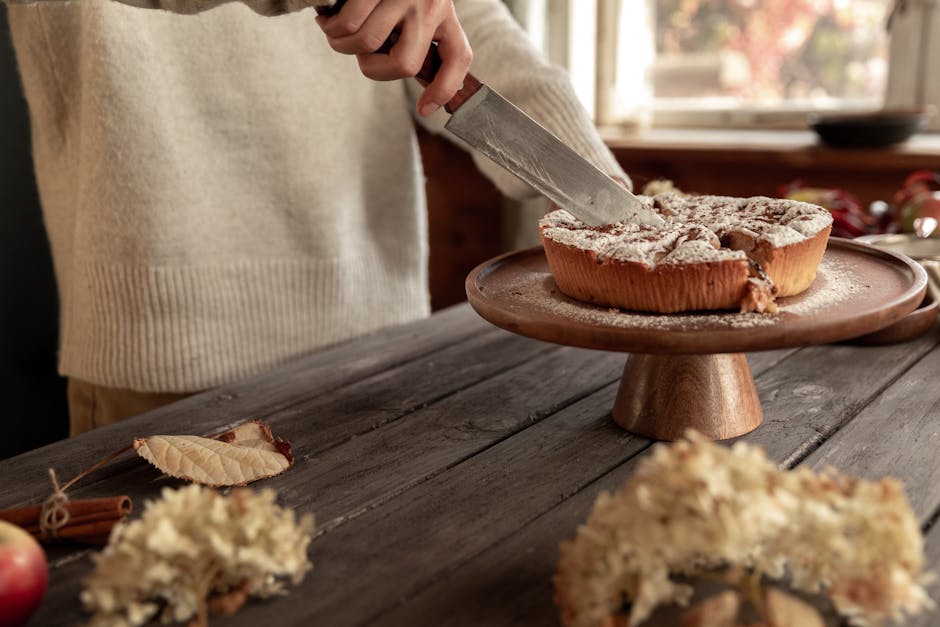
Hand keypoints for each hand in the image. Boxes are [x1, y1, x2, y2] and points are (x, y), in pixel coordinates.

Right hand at [316, 0, 472, 116]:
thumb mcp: (418, 6)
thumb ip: (415, 37)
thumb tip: (406, 83)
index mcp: (446, 15)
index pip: (458, 58)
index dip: (444, 90)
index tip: (424, 109)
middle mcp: (431, 4)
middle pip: (403, 65)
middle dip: (373, 69)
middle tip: (358, 55)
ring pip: (369, 42)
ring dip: (343, 45)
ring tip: (336, 33)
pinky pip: (348, 20)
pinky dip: (332, 27)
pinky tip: (328, 18)